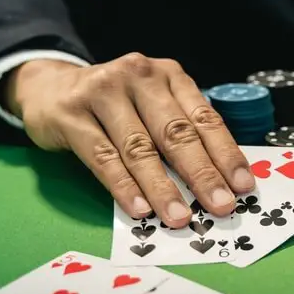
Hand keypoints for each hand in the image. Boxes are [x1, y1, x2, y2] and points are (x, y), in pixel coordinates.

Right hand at [3, 53, 254, 226]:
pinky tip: (139, 210)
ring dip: (162, 188)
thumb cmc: (116, 105)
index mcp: (169, 75)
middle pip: (176, 133)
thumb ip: (180, 131)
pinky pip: (103, 157)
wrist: (50, 86)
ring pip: (139, 148)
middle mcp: (139, 76)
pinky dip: (123, 187)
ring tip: (180, 218)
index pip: (204, 118)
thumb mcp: (153, 104)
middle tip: (221, 206)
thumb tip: (217, 181)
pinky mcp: (71, 114)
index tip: (244, 186)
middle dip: (202, 174)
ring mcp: (103, 92)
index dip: (226, 153)